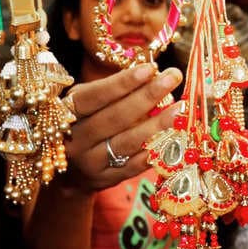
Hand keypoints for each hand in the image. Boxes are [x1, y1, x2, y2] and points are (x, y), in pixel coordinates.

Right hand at [60, 63, 182, 192]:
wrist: (67, 171)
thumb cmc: (85, 122)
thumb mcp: (87, 102)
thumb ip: (114, 91)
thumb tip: (152, 74)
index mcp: (67, 112)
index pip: (95, 95)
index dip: (122, 82)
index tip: (150, 68)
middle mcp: (75, 139)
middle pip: (114, 118)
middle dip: (146, 96)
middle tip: (173, 78)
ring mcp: (89, 162)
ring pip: (126, 142)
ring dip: (156, 124)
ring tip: (180, 108)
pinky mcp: (104, 180)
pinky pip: (134, 166)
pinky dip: (153, 151)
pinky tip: (174, 137)